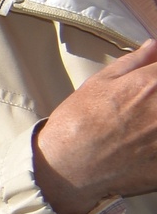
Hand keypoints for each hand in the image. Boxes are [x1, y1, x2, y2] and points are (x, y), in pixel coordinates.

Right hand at [33, 41, 156, 213]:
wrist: (66, 166)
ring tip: (140, 125)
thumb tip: (153, 46)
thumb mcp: (97, 84)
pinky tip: (145, 143)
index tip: (152, 78)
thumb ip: (131, 62)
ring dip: (156, 120)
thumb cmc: (77, 123)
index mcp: (151, 84)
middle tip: (141, 106)